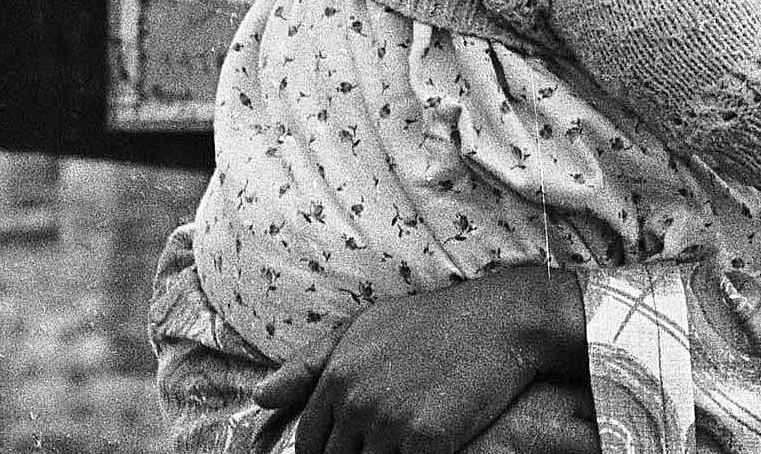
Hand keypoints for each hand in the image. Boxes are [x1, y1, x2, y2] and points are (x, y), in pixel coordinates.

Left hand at [255, 265, 586, 453]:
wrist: (501, 320)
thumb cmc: (433, 322)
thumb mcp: (365, 326)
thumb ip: (309, 363)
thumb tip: (259, 398)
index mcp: (337, 375)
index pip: (310, 442)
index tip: (351, 450)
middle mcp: (356, 401)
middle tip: (382, 446)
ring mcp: (390, 423)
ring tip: (400, 448)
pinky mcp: (427, 441)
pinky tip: (426, 452)